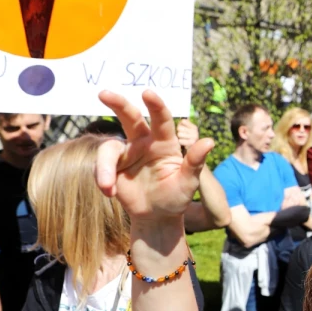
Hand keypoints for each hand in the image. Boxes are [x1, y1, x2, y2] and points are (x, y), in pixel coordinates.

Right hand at [95, 90, 214, 223]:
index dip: (156, 106)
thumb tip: (210, 141)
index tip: (147, 93)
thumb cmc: (177, 197)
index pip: (162, 120)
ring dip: (105, 165)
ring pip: (110, 147)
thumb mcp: (189, 182)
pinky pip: (102, 165)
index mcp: (165, 143)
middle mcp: (144, 143)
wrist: (157, 217)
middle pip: (131, 118)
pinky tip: (109, 192)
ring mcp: (127, 154)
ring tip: (107, 186)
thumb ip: (195, 162)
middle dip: (119, 104)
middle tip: (104, 93)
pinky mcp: (112, 167)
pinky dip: (102, 177)